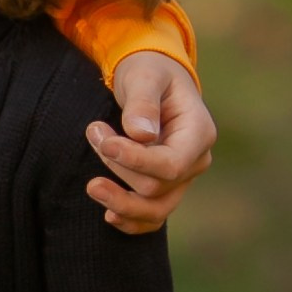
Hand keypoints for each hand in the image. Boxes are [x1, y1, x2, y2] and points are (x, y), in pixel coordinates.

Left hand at [89, 52, 214, 231]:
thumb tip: (140, 134)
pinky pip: (153, 216)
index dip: (135, 161)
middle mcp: (195, 160)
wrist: (151, 78)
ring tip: (92, 186)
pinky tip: (108, 216)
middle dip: (118, 167)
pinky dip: (131, 221)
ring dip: (121, 202)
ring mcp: (182, 177)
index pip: (171, 164)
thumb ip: (142, 102)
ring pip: (156, 209)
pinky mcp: (164, 186)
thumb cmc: (149, 71)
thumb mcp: (144, 75)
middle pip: (157, 187)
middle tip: (93, 132)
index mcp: (199, 132)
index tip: (105, 143)